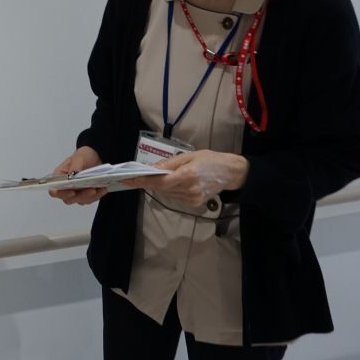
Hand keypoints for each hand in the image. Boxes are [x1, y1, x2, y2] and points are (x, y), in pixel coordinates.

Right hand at [49, 146, 106, 204]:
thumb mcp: (78, 158)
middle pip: (68, 199)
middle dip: (80, 196)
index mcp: (59, 177)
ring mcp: (76, 192)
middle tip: (91, 190)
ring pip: (80, 201)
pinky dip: (97, 196)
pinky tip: (103, 189)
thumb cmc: (83, 155)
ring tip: (98, 188)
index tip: (72, 192)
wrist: (95, 156)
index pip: (55, 190)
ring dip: (90, 196)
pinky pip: (90, 199)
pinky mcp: (86, 194)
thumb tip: (74, 176)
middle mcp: (66, 187)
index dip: (61, 193)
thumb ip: (75, 167)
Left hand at [122, 150, 247, 205]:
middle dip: (148, 182)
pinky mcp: (194, 204)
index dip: (143, 182)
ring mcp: (192, 199)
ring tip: (154, 177)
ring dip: (158, 186)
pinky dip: (169, 190)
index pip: (160, 182)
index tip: (128, 180)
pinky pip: (174, 196)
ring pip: (166, 193)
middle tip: (135, 176)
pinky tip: (172, 182)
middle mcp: (189, 189)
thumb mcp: (188, 156)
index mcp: (188, 175)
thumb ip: (168, 164)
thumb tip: (151, 169)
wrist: (230, 173)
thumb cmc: (209, 160)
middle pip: (161, 188)